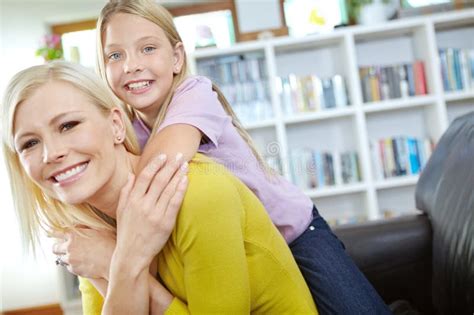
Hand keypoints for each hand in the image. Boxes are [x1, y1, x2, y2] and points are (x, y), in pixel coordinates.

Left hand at [52, 227, 115, 278]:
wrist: (112, 261)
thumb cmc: (109, 243)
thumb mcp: (99, 229)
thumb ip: (86, 227)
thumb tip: (78, 225)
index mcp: (74, 235)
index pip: (56, 233)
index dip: (53, 233)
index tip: (51, 234)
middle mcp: (69, 247)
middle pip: (55, 248)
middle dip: (58, 247)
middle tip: (64, 247)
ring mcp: (71, 260)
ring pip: (61, 259)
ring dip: (66, 257)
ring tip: (77, 256)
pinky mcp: (74, 270)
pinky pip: (69, 267)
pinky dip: (73, 265)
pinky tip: (82, 263)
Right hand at [114, 153, 188, 268]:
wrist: (132, 255)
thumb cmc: (127, 232)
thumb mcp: (121, 211)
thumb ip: (126, 192)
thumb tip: (132, 175)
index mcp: (132, 200)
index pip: (145, 176)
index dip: (155, 164)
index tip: (163, 155)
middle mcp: (143, 205)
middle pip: (159, 180)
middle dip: (170, 165)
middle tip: (179, 156)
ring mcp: (155, 214)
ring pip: (169, 189)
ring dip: (178, 175)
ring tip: (185, 165)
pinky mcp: (165, 223)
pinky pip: (175, 202)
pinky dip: (180, 190)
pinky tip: (185, 180)